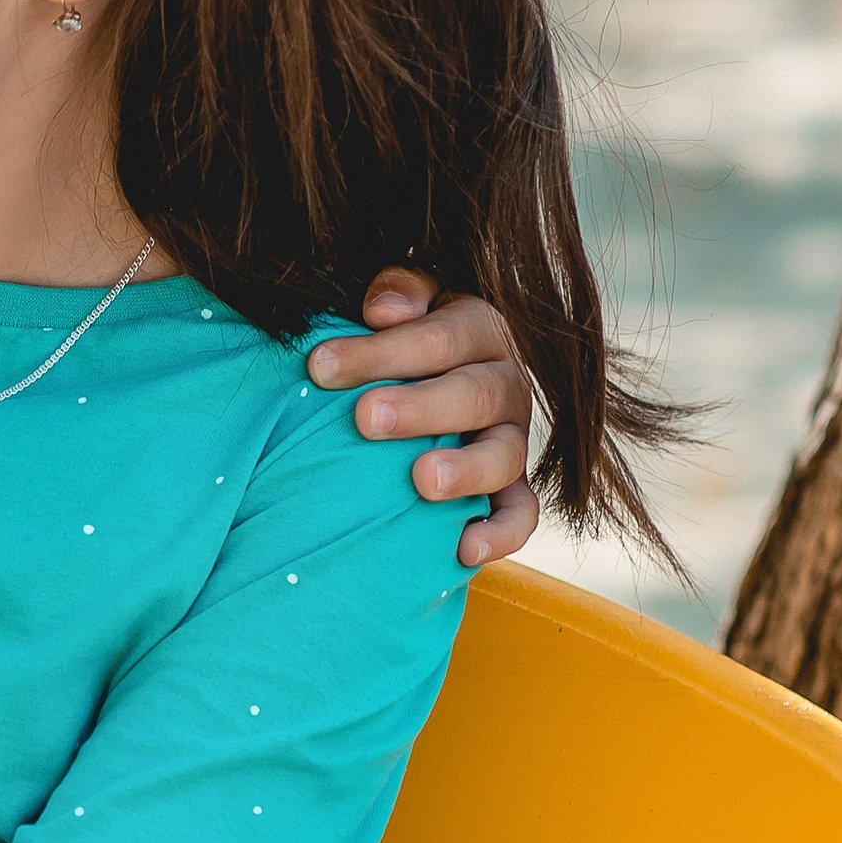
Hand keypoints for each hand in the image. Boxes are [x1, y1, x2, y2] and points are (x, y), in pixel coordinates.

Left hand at [309, 270, 540, 570]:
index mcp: (477, 329)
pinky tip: (463, 550)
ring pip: (504, 454)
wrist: (421, 387)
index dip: (381, 350)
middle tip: (365, 417)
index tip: (321, 365)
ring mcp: (511, 439)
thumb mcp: (400, 302)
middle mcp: (504, 383)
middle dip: (420, 406)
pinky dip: (500, 534)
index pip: (439, 335)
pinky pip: (520, 514)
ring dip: (466, 468)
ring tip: (422, 480)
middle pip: (474, 392)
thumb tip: (383, 308)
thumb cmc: (395, 342)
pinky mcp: (512, 489)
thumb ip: (398, 292)